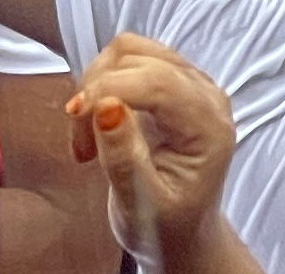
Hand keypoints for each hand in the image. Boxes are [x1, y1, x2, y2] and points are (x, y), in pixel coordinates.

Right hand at [71, 38, 236, 270]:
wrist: (182, 234)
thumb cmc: (165, 228)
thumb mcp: (140, 206)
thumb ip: (124, 158)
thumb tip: (105, 105)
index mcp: (210, 127)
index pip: (158, 81)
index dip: (108, 87)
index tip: (75, 117)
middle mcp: (206, 94)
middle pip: (139, 58)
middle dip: (98, 91)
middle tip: (82, 146)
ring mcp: (190, 82)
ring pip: (130, 49)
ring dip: (96, 82)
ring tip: (89, 133)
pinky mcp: (170, 78)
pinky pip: (128, 58)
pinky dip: (102, 81)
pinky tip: (99, 119)